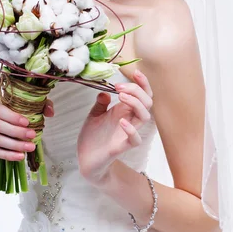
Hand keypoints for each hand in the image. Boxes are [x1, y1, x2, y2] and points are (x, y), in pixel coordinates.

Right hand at [0, 95, 54, 160]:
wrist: (7, 119)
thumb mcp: (31, 103)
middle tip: (32, 136)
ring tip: (30, 147)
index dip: (12, 117)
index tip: (28, 123)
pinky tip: (20, 156)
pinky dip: (6, 155)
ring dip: (13, 145)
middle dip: (16, 132)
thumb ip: (42, 104)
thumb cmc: (18, 109)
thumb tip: (50, 112)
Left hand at [77, 69, 152, 184]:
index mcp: (125, 111)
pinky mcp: (122, 146)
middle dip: (136, 90)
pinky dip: (131, 130)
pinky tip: (121, 122)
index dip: (143, 83)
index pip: (143, 95)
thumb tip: (105, 92)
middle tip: (118, 87)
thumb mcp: (94, 114)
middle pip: (147, 102)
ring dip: (135, 104)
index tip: (136, 73)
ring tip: (120, 97)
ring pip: (144, 117)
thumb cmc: (93, 137)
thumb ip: (101, 103)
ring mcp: (127, 133)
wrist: (86, 159)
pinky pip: (135, 139)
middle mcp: (130, 120)